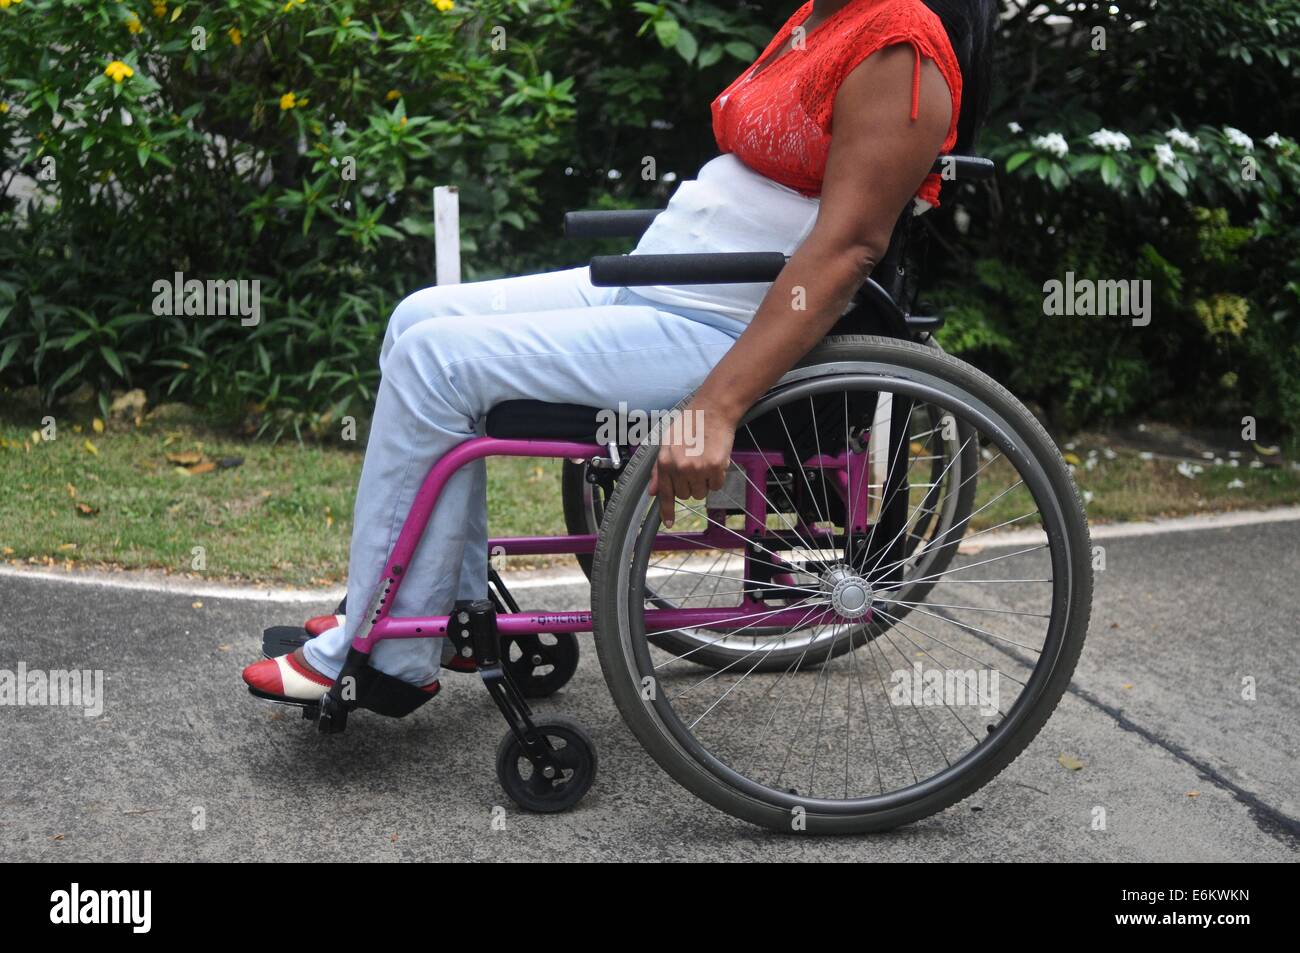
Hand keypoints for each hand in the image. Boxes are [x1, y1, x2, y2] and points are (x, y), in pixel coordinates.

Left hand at [646, 400, 735, 528]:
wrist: (712, 411)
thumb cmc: (688, 424)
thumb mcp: (666, 444)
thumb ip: (659, 470)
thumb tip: (653, 491)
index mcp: (665, 462)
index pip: (665, 494)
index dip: (667, 511)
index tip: (669, 523)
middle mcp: (680, 468)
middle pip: (685, 495)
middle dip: (689, 485)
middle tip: (694, 466)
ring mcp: (698, 469)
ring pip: (701, 493)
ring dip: (704, 483)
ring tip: (704, 462)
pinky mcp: (715, 468)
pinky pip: (716, 486)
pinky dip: (717, 478)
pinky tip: (714, 461)